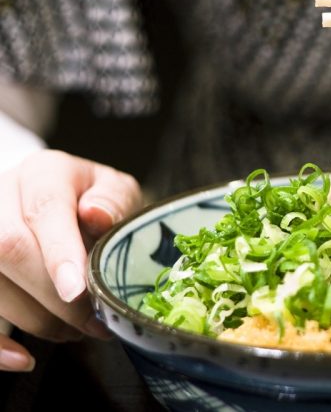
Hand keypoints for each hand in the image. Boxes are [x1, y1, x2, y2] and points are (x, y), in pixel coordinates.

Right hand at [0, 150, 140, 371]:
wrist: (63, 201)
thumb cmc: (94, 200)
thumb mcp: (116, 192)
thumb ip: (114, 202)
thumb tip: (97, 216)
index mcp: (44, 174)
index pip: (45, 211)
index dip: (58, 253)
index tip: (77, 290)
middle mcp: (1, 195)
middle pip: (7, 249)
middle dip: (52, 297)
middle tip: (93, 322)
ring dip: (33, 320)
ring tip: (75, 332)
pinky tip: (21, 358)